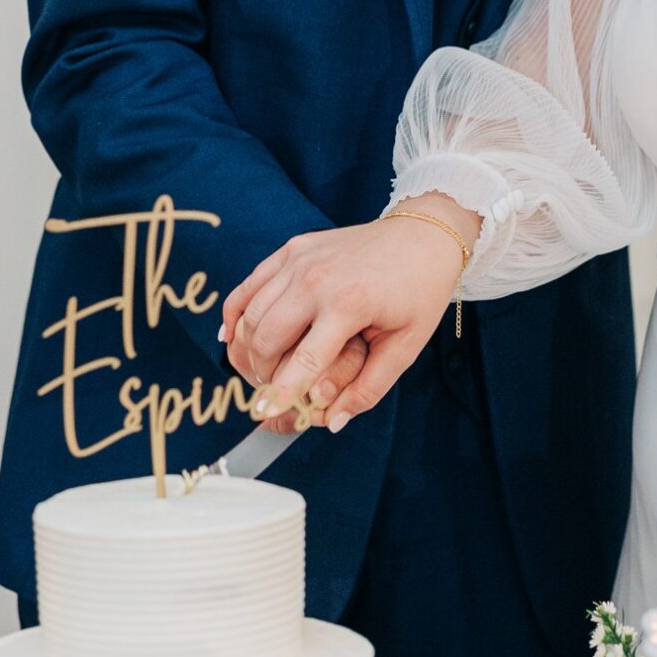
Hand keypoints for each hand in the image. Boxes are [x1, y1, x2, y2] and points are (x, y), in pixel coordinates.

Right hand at [219, 198, 475, 431]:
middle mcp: (316, 279)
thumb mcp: (407, 344)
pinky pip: (249, 285)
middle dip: (261, 373)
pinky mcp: (292, 249)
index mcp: (348, 303)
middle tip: (269, 391)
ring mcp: (299, 260)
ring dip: (246, 348)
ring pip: (250, 313)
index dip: (280, 392)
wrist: (423, 235)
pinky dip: (236, 313)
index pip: (302, 361)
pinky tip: (233, 336)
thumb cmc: (419, 290)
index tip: (264, 413)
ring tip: (258, 371)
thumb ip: (369, 387)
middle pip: (265, 338)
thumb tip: (334, 421)